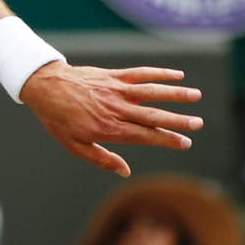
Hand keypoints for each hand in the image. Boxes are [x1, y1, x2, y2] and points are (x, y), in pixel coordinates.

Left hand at [19, 65, 201, 175]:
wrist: (45, 87)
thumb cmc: (59, 120)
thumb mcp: (75, 146)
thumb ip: (103, 159)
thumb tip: (125, 171)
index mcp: (110, 129)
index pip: (145, 136)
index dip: (167, 139)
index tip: (185, 142)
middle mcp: (117, 109)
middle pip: (153, 115)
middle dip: (178, 120)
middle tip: (199, 123)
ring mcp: (117, 90)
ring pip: (152, 92)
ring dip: (176, 94)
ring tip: (196, 96)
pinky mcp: (114, 76)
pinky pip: (141, 73)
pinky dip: (160, 73)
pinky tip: (178, 74)